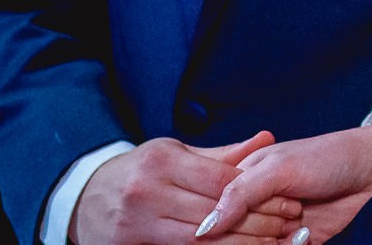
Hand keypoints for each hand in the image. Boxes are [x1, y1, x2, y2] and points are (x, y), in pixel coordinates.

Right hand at [74, 132, 302, 244]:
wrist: (83, 197)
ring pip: (197, 241)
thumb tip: (268, 137)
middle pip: (212, 213)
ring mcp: (134, 223)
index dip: (258, 194)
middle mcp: (147, 191)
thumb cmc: (141, 170)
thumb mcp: (176, 152)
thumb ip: (222, 153)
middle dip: (255, 223)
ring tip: (272, 244)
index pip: (221, 181)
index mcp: (162, 161)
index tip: (287, 201)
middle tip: (287, 228)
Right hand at [198, 123, 371, 244]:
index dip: (229, 223)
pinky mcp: (296, 242)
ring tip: (296, 227)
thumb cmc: (327, 156)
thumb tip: (203, 227)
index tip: (255, 213)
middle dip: (254, 236)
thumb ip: (239, 193)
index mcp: (240, 181)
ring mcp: (273, 226)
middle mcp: (254, 206)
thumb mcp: (279, 168)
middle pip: (232, 239)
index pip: (214, 215)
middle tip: (288, 216)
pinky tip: (305, 236)